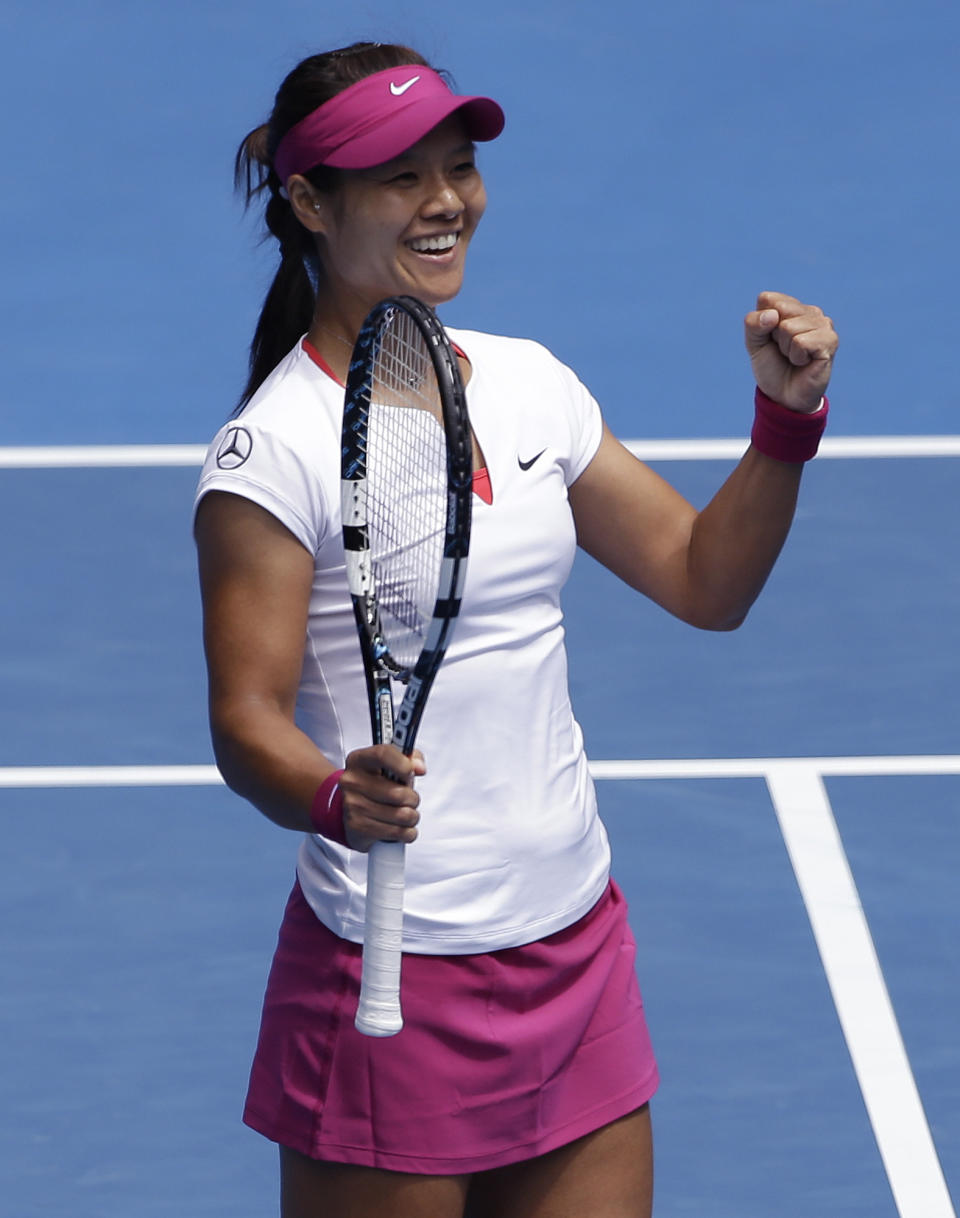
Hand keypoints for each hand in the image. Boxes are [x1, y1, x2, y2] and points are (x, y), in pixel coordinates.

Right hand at [339, 745, 424, 851]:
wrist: (348, 810)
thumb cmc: (375, 785)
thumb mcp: (388, 765)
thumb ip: (409, 758)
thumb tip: (419, 767)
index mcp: (359, 760)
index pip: (382, 754)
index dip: (403, 764)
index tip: (411, 772)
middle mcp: (352, 781)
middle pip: (398, 793)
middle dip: (413, 799)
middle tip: (409, 800)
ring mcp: (353, 805)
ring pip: (402, 815)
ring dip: (412, 817)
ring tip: (405, 814)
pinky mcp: (358, 827)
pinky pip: (398, 833)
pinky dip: (407, 833)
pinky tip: (401, 827)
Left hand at [744, 291, 837, 412]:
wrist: (784, 397)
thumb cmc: (772, 367)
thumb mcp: (754, 343)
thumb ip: (753, 324)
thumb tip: (773, 315)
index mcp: (792, 306)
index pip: (767, 299)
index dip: (761, 324)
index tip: (770, 340)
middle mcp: (811, 311)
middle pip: (779, 311)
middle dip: (774, 336)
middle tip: (783, 351)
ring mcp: (823, 324)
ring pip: (789, 327)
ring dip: (786, 348)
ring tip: (794, 357)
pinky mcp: (830, 340)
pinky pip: (801, 342)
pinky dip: (796, 356)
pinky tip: (804, 362)